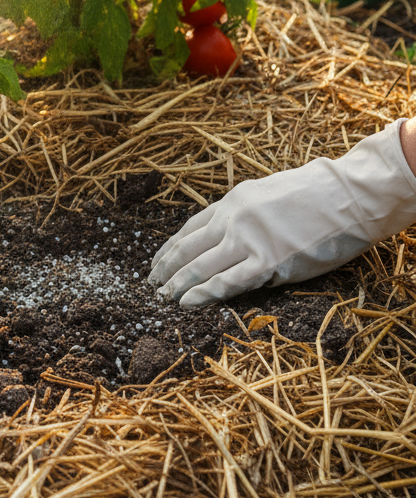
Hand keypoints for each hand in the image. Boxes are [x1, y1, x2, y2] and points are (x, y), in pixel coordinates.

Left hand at [149, 121, 415, 308]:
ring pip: (200, 265)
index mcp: (231, 202)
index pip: (190, 228)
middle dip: (166, 268)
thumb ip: (242, 213)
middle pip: (188, 247)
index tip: (157, 262)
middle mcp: (232, 219)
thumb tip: (226, 232)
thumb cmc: (312, 195)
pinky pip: (228, 281)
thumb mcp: (264, 194)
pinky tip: (188, 303)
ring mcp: (248, 240)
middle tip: (151, 285)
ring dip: (178, 283)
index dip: (170, 248)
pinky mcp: (268, 261)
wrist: (345, 196)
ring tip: (162, 298)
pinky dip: (204, 293)